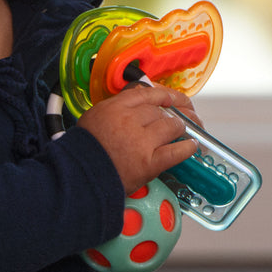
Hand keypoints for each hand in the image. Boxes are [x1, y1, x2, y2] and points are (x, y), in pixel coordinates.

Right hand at [76, 83, 198, 194]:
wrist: (80, 177)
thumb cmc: (84, 150)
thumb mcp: (94, 117)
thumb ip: (115, 107)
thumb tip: (135, 100)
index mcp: (116, 107)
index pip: (147, 94)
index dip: (163, 96)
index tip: (171, 98)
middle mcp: (130, 121)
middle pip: (161, 111)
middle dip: (172, 115)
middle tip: (180, 119)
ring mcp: (142, 142)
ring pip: (172, 126)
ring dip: (180, 128)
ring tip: (183, 131)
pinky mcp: (150, 163)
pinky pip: (176, 151)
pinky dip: (186, 148)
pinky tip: (192, 146)